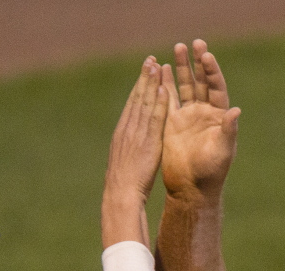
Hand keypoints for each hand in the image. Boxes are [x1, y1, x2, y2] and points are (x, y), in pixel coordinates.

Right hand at [102, 55, 168, 246]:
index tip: (143, 76)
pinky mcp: (146, 141)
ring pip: (144, 103)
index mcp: (122, 135)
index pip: (131, 107)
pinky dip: (158, 102)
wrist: (121, 197)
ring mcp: (135, 134)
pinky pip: (153, 117)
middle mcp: (127, 130)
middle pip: (137, 99)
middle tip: (150, 60)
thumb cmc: (124, 188)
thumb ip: (129, 153)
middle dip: (144, 79)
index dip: (138, 90)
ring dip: (151, 83)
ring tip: (156, 64)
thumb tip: (131, 151)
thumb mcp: (124, 166)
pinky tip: (163, 88)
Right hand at [161, 39, 240, 198]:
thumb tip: (236, 111)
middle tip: (194, 43)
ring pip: (185, 86)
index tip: (207, 56)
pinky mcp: (172, 123)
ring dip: (181, 68)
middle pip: (202, 81)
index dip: (212, 71)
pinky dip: (165, 84)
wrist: (191, 188)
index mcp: (219, 117)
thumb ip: (229, 131)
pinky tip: (160, 69)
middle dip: (197, 63)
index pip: (217, 87)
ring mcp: (188, 116)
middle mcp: (204, 113)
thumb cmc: (211, 172)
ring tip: (178, 47)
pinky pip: (168, 99)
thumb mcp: (222, 151)